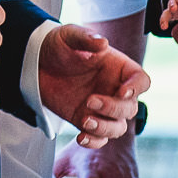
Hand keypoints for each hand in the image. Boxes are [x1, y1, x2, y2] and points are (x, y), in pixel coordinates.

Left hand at [37, 23, 149, 145]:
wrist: (36, 62)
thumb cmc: (58, 45)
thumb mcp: (69, 35)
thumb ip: (86, 38)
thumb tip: (102, 43)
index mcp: (118, 68)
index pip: (141, 80)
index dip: (137, 88)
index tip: (122, 91)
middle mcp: (115, 90)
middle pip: (131, 108)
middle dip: (113, 108)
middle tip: (90, 100)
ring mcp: (102, 108)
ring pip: (118, 127)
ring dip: (105, 128)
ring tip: (85, 121)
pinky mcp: (86, 120)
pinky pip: (99, 138)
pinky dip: (93, 142)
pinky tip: (81, 138)